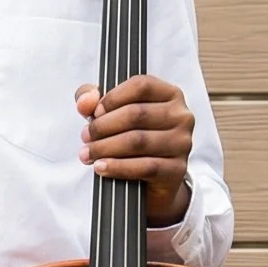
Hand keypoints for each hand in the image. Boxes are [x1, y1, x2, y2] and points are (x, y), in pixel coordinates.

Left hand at [76, 75, 192, 225]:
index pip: (141, 85)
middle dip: (104, 126)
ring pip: (138, 141)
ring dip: (105, 147)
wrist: (153, 181)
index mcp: (170, 94)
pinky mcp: (177, 169)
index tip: (94, 112)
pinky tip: (100, 167)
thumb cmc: (134, 139)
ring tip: (87, 154)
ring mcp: (182, 143)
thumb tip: (85, 102)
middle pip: (137, 114)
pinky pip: (145, 166)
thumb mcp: (113, 114)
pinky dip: (118, 167)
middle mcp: (181, 116)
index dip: (113, 97)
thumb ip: (93, 100)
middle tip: (85, 136)